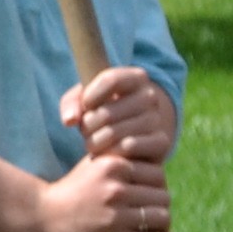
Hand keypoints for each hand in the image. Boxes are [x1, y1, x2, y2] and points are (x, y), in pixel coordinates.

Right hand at [28, 147, 170, 231]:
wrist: (41, 219)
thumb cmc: (71, 190)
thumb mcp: (93, 165)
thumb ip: (122, 160)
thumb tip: (159, 163)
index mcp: (112, 166)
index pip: (158, 174)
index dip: (156, 183)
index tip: (148, 191)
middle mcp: (116, 189)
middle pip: (163, 196)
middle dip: (158, 203)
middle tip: (149, 209)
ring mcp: (117, 216)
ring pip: (163, 217)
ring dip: (161, 222)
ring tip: (152, 224)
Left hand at [60, 64, 175, 167]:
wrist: (133, 132)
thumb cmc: (103, 110)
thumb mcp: (86, 100)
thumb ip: (71, 104)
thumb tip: (70, 120)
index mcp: (135, 77)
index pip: (110, 80)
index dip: (89, 96)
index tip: (86, 106)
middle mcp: (150, 96)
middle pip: (106, 113)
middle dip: (88, 126)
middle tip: (87, 131)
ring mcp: (157, 120)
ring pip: (114, 133)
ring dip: (95, 142)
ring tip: (94, 143)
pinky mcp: (162, 142)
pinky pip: (127, 148)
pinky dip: (111, 153)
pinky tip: (108, 153)